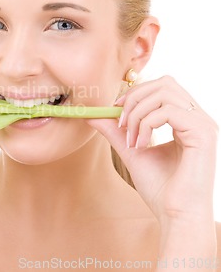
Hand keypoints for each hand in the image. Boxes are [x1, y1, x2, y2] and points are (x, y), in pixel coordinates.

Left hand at [87, 76, 217, 222]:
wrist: (175, 215)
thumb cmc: (160, 188)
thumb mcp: (132, 151)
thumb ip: (116, 131)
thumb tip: (94, 114)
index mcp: (186, 120)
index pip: (162, 86)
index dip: (135, 93)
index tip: (114, 110)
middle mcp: (199, 118)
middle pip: (164, 82)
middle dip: (134, 98)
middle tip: (121, 123)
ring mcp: (204, 124)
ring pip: (164, 93)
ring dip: (138, 113)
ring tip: (131, 139)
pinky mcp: (203, 133)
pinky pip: (168, 111)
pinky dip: (146, 124)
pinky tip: (140, 144)